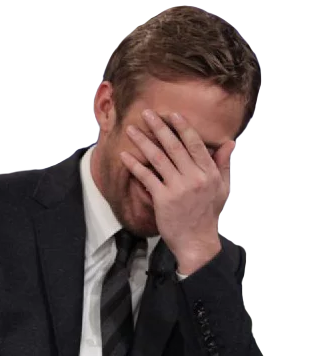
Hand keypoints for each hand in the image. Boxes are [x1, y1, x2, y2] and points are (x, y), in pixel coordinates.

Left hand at [120, 110, 235, 274]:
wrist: (197, 242)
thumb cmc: (208, 214)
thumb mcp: (222, 189)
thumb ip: (223, 165)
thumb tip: (230, 143)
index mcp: (209, 173)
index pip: (195, 144)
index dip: (182, 127)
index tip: (171, 114)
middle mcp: (195, 177)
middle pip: (174, 146)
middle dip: (159, 127)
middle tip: (147, 113)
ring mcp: (178, 188)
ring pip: (158, 158)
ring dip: (143, 141)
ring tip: (131, 129)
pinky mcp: (163, 199)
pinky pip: (147, 177)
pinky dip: (135, 165)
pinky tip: (124, 155)